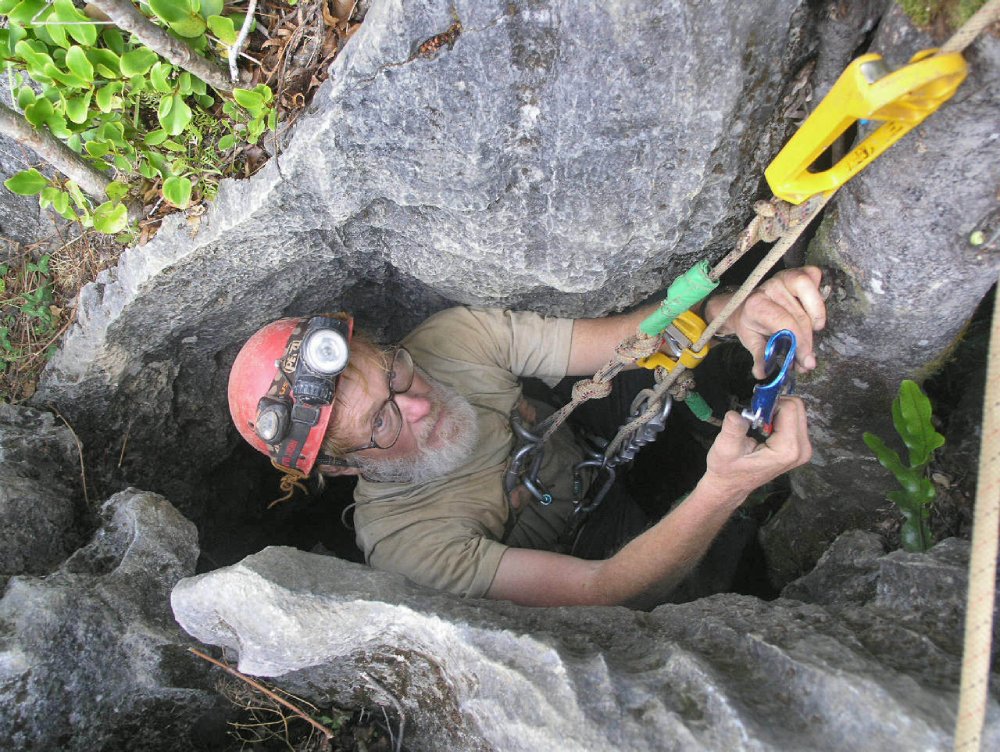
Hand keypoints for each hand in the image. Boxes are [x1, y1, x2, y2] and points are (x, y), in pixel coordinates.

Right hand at [702, 398, 811, 499]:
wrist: (731, 486)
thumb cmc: (727, 469)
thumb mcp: (724, 449)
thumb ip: (733, 431)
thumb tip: (736, 414)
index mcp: (787, 450)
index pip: (790, 408)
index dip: (769, 403)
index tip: (751, 410)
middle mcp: (801, 450)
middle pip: (797, 407)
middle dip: (774, 405)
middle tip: (754, 415)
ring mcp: (803, 449)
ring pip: (797, 411)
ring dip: (776, 410)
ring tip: (757, 422)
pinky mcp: (799, 447)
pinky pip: (794, 419)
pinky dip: (778, 416)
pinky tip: (764, 427)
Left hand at [707, 266, 825, 377]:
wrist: (745, 305)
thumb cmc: (751, 323)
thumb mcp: (751, 341)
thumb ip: (760, 356)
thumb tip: (763, 374)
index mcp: (756, 305)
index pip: (786, 324)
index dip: (799, 343)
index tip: (805, 360)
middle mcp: (771, 288)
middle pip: (800, 317)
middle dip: (807, 341)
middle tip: (807, 360)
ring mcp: (785, 277)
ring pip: (811, 298)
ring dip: (815, 320)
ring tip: (812, 334)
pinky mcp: (796, 271)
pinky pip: (815, 276)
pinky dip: (818, 292)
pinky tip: (814, 310)